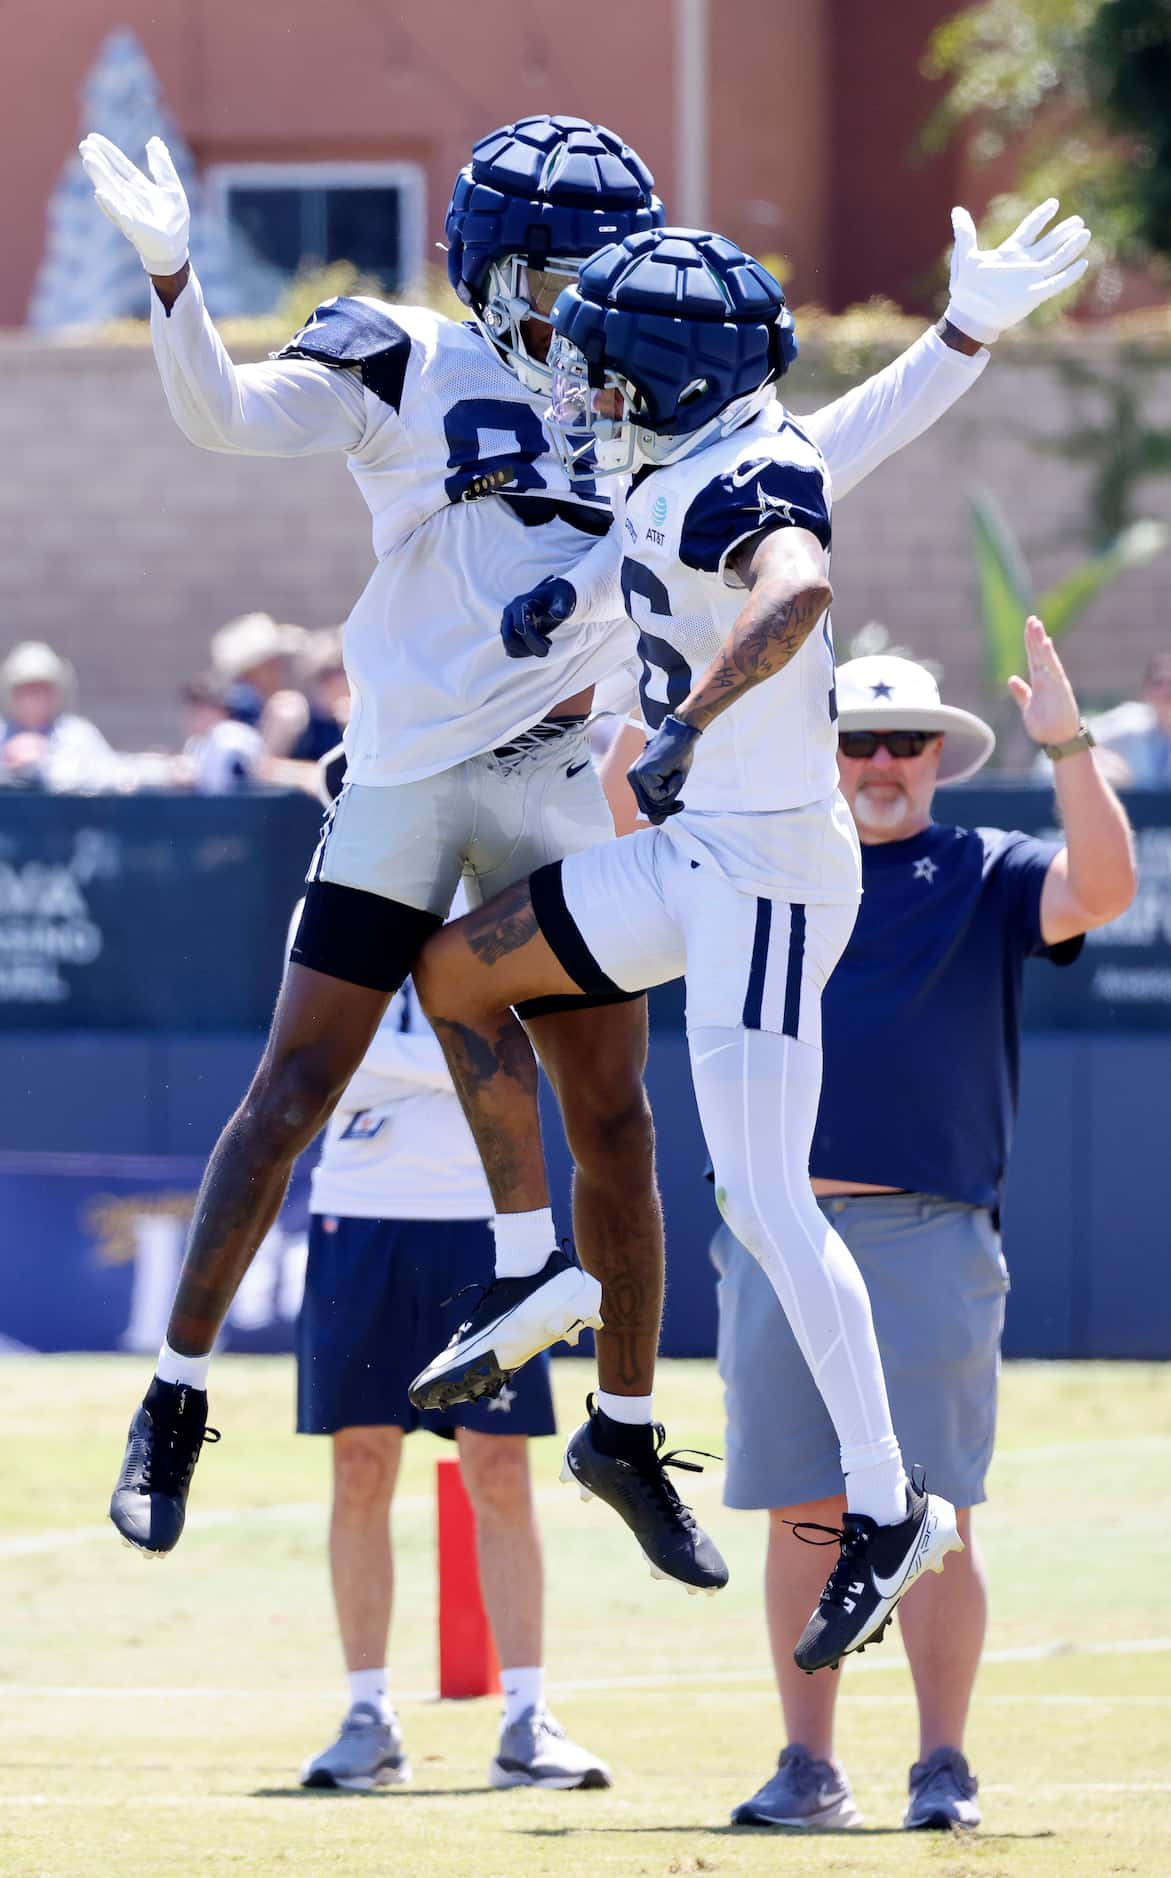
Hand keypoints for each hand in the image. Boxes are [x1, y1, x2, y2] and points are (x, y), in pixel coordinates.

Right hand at [78, 133, 189, 275]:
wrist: (176, 249)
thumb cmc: (173, 221)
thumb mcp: (172, 187)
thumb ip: (162, 166)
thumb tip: (154, 140)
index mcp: (139, 187)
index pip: (121, 165)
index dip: (108, 151)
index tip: (92, 136)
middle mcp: (130, 198)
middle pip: (112, 175)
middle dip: (99, 160)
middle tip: (84, 145)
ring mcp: (129, 212)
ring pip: (111, 191)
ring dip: (100, 176)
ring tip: (88, 161)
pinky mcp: (135, 228)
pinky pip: (120, 215)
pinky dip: (111, 205)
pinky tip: (100, 193)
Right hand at [500, 577, 576, 658]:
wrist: (552, 597)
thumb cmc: (559, 599)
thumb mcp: (565, 600)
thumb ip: (562, 607)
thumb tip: (557, 615)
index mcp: (521, 603)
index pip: (519, 625)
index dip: (533, 639)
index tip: (549, 645)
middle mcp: (510, 612)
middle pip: (509, 637)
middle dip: (528, 648)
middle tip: (545, 651)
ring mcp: (506, 622)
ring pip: (509, 646)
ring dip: (527, 651)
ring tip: (545, 642)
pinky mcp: (508, 632)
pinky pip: (511, 649)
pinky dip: (524, 652)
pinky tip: (538, 645)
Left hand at [627, 714, 701, 822]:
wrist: (682, 735)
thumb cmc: (679, 756)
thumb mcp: (671, 784)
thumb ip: (662, 802)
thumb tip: (656, 822)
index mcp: (636, 779)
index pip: (646, 805)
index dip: (662, 808)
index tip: (677, 802)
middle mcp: (632, 777)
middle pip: (648, 806)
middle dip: (667, 802)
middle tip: (677, 782)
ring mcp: (636, 775)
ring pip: (654, 801)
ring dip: (670, 791)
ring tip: (673, 772)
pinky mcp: (643, 773)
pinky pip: (659, 794)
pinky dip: (671, 786)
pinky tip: (672, 769)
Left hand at [945, 199, 1089, 344]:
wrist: (968, 316)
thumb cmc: (965, 290)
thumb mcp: (963, 257)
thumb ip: (965, 233)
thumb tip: (957, 211)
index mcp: (1009, 253)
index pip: (1029, 229)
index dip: (1041, 216)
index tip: (1053, 203)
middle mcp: (1023, 264)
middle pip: (1048, 243)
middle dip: (1063, 231)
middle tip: (1079, 220)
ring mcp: (1030, 278)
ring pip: (1056, 259)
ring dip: (1071, 248)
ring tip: (1085, 234)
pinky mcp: (1033, 295)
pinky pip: (1056, 283)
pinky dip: (1069, 275)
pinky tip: (1083, 264)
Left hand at [1008, 616, 1081, 745]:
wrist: (1059, 741)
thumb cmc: (1046, 726)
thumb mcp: (1027, 707)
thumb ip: (1021, 693)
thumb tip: (1011, 679)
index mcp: (1041, 683)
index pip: (1034, 658)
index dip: (1031, 643)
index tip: (1028, 627)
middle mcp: (1049, 680)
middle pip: (1040, 654)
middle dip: (1035, 637)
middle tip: (1031, 619)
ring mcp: (1055, 684)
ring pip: (1047, 658)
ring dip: (1041, 642)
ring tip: (1037, 625)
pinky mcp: (1059, 690)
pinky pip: (1053, 670)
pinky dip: (1049, 656)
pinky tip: (1045, 643)